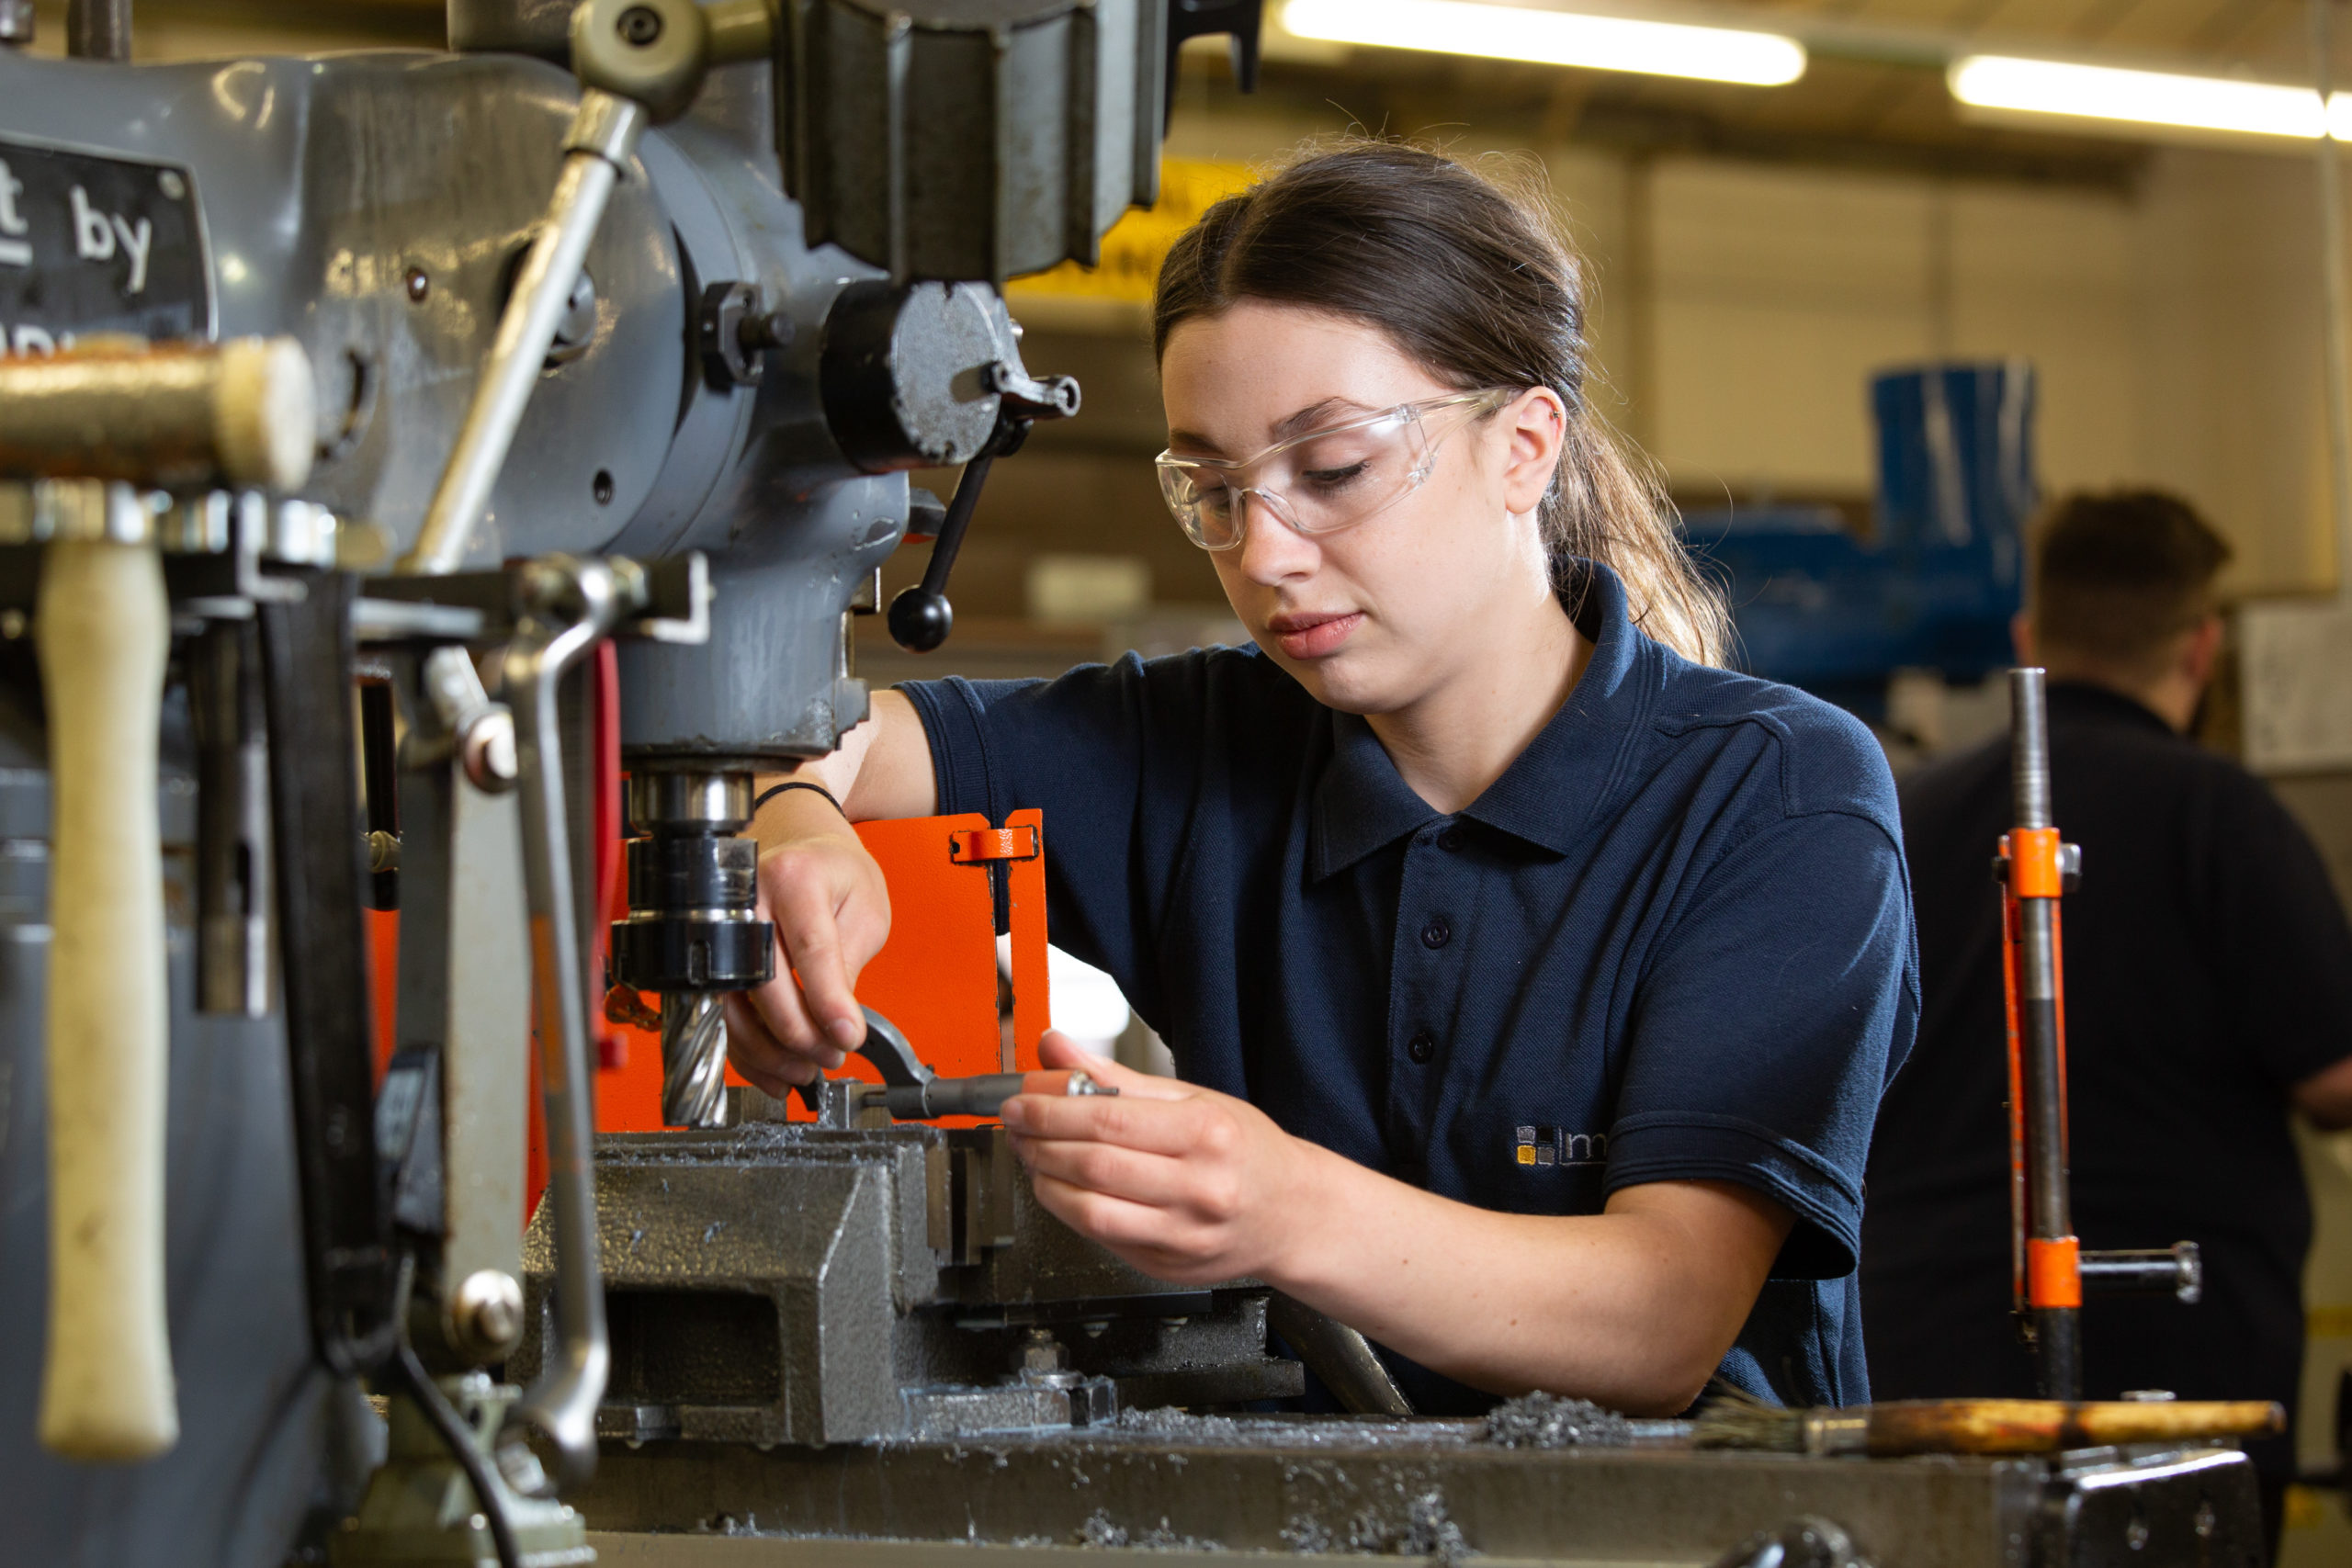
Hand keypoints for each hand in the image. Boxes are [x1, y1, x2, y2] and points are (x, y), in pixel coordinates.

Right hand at [725, 803, 889, 1094]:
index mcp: (794, 876)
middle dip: (800, 1033)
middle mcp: (746, 898)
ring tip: (805, 1070)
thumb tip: (835, 1025)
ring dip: (768, 1051)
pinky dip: (746, 1051)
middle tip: (830, 1056)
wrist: (798, 846)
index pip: (810, 949)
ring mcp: (718, 927)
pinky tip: (773, 1069)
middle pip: (764, 982)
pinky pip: (721, 1013)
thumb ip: (848, 964)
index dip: (828, 1000)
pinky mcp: (709, 955)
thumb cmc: (835, 873)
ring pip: (733, 1005)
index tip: (847, 1037)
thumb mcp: (865, 908)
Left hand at [1002, 1032, 1316, 1285]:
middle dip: (1038, 1143)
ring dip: (1045, 1181)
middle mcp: (1199, 1188)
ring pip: (1088, 1210)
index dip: (1050, 1110)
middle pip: (1092, 1165)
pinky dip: (1069, 1209)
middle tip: (1017, 1125)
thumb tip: (1056, 1050)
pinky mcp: (1166, 1265)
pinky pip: (1101, 1236)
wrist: (1293, 1214)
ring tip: (1035, 1157)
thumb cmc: (1246, 1151)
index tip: (1020, 1101)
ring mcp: (1183, 1235)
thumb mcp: (1193, 1098)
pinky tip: (1063, 1187)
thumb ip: (1117, 1077)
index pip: (1108, 1119)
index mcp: (1207, 1134)